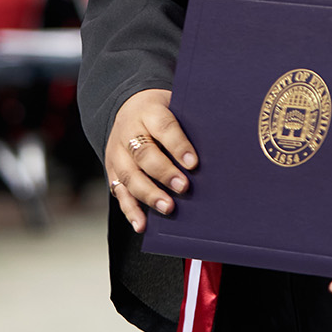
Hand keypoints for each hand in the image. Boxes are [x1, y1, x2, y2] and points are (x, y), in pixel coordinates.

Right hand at [106, 88, 197, 233]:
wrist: (129, 108)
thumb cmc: (160, 113)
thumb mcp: (175, 107)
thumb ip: (190, 123)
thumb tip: (218, 147)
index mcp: (149, 112)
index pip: (163, 127)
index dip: (178, 145)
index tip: (193, 163)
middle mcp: (129, 132)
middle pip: (144, 153)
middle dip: (164, 173)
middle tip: (183, 187)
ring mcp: (118, 153)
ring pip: (129, 175)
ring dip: (149, 194)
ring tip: (168, 207)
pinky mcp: (113, 172)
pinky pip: (120, 193)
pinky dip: (131, 210)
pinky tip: (142, 224)